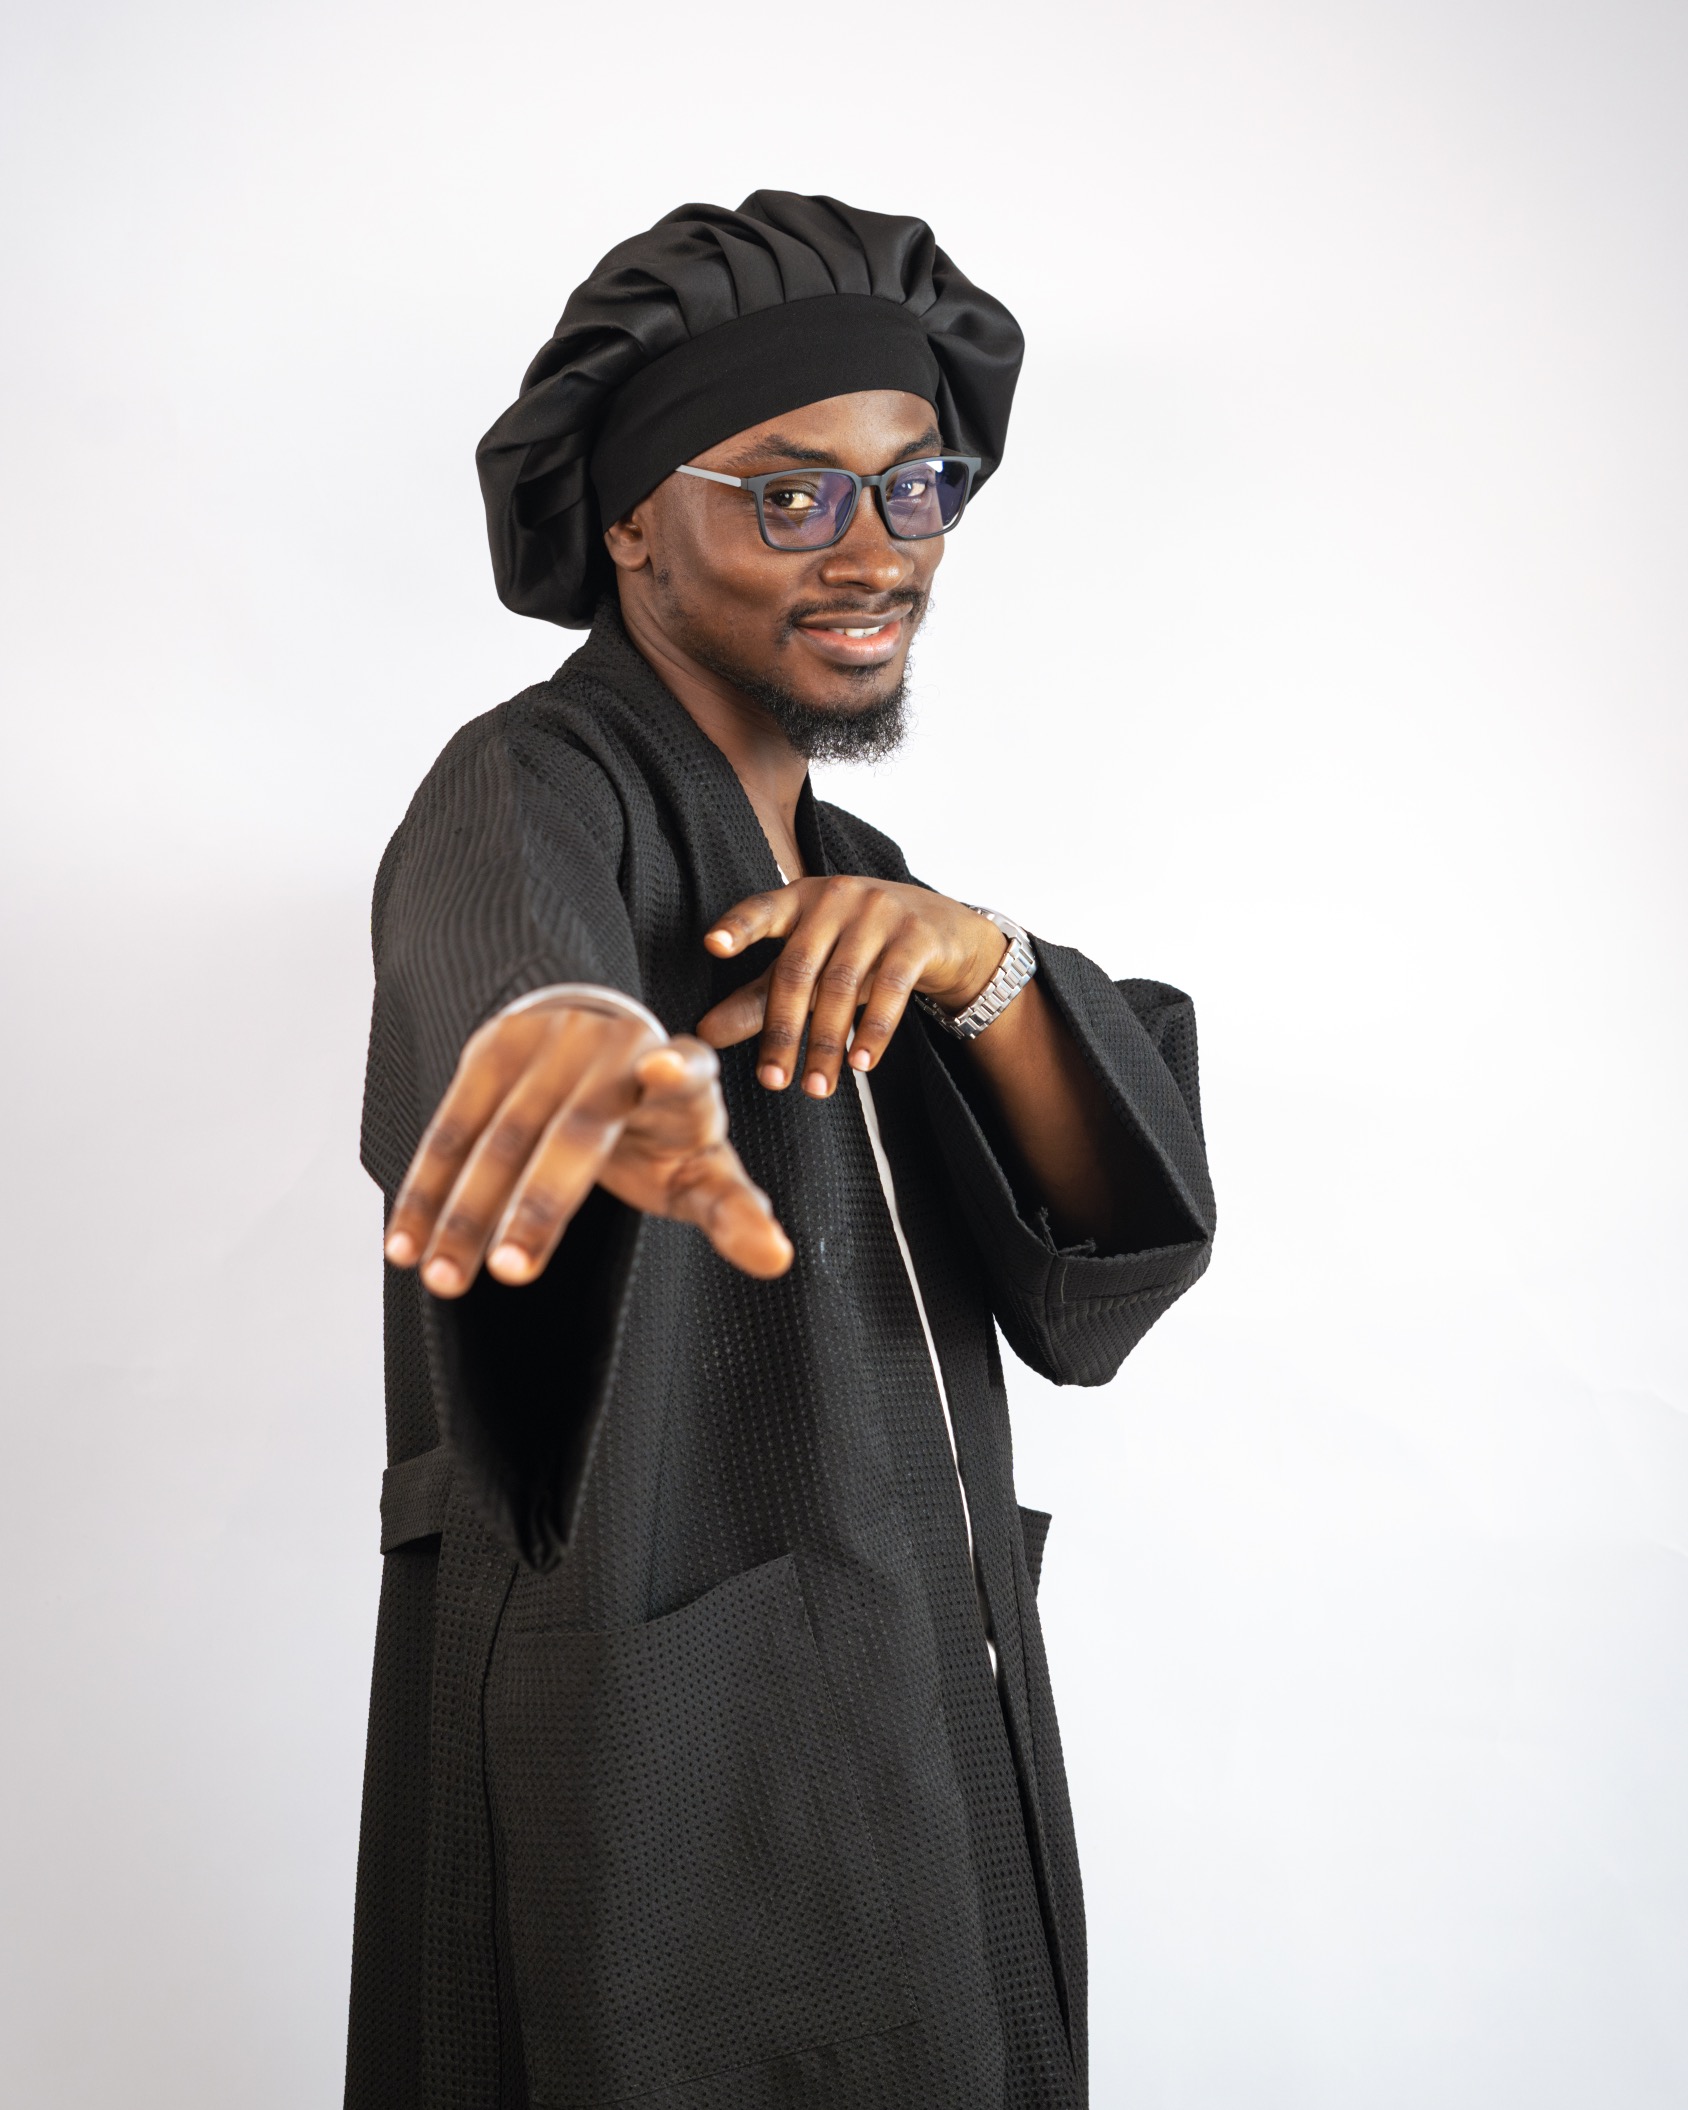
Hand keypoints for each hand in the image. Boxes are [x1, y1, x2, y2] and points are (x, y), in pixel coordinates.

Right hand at [383, 1000, 792, 1297]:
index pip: (690, 1073)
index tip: (669, 1069)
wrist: (592, 1033)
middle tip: (512, 1273)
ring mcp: (550, 1045)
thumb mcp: (700, 1164)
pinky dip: (426, 1189)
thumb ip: (731, 1210)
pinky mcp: (495, 1049)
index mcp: (685, 1079)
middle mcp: (616, 1050)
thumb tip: (779, 1260)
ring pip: (503, 1134)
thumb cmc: (658, 1126)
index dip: (681, 1072)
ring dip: (467, 1210)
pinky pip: (453, 1128)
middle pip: (577, 1130)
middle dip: (541, 1202)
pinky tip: (407, 1245)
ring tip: (447, 1281)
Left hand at [695, 877, 1007, 1098]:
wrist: (945, 932)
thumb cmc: (861, 949)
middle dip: (784, 1031)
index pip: (762, 909)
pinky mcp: (917, 936)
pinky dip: (874, 1031)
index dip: (738, 927)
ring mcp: (880, 912)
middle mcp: (837, 898)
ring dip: (828, 1044)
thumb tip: (704, 1034)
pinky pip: (892, 989)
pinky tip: (861, 1065)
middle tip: (772, 1082)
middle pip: (800, 968)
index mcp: (801, 899)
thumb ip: (758, 997)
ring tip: (817, 1089)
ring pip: (844, 985)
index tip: (712, 945)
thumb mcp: (810, 967)